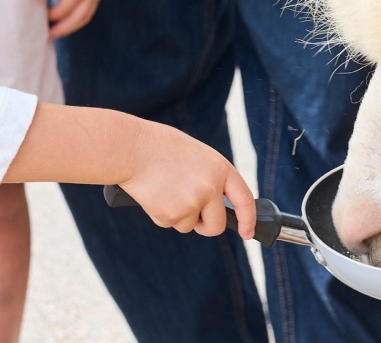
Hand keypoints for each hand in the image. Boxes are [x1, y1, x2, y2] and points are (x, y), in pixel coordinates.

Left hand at [34, 0, 105, 38]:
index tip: (36, 19)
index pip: (63, 10)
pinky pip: (88, 10)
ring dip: (70, 26)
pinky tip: (66, 19)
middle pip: (77, 20)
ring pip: (85, 17)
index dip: (49, 17)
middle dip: (61, 30)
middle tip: (45, 36)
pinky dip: (77, 18)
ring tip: (55, 32)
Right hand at [118, 120, 255, 239]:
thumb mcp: (196, 156)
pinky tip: (154, 193)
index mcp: (220, 169)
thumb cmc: (161, 147)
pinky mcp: (170, 215)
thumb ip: (210, 179)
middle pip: (216, 225)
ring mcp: (191, 203)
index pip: (244, 199)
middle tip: (190, 211)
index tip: (247, 232)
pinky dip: (162, 214)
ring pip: (188, 225)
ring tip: (165, 188)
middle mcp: (210, 188)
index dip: (248, 219)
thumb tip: (213, 206)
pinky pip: (170, 223)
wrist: (131, 149)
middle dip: (205, 225)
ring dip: (178, 215)